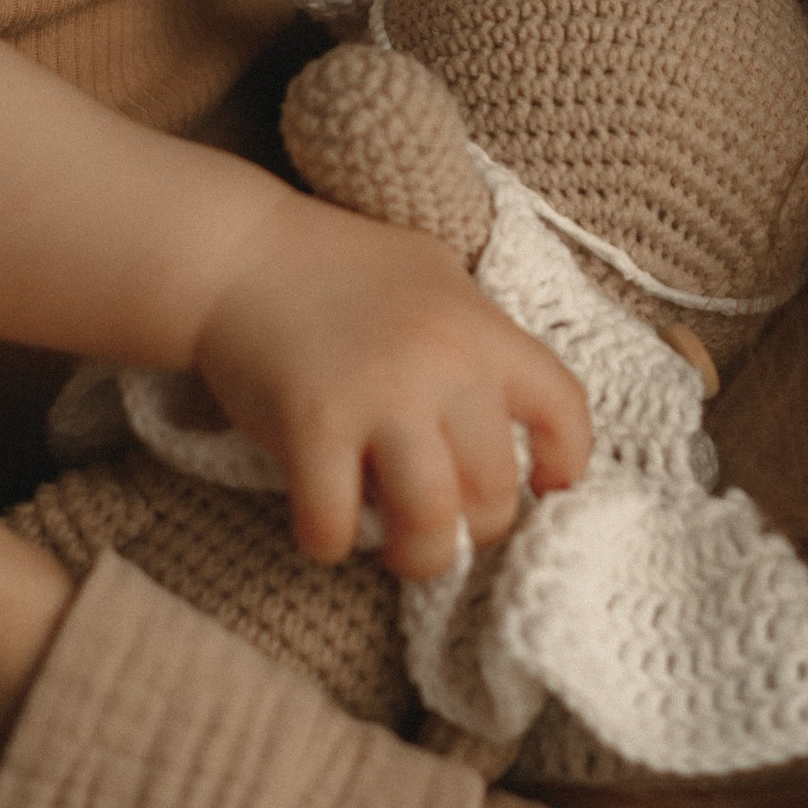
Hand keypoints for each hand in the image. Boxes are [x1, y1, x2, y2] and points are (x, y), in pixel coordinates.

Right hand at [188, 191, 591, 577]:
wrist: (241, 251)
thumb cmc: (340, 263)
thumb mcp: (435, 276)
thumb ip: (479, 337)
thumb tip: (512, 414)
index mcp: (483, 330)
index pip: (563, 409)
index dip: (566, 462)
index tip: (545, 486)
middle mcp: (444, 365)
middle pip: (496, 490)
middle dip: (477, 526)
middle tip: (448, 522)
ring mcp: (378, 398)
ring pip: (431, 524)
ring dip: (419, 555)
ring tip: (401, 549)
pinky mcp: (311, 428)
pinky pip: (336, 524)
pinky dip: (332, 542)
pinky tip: (327, 526)